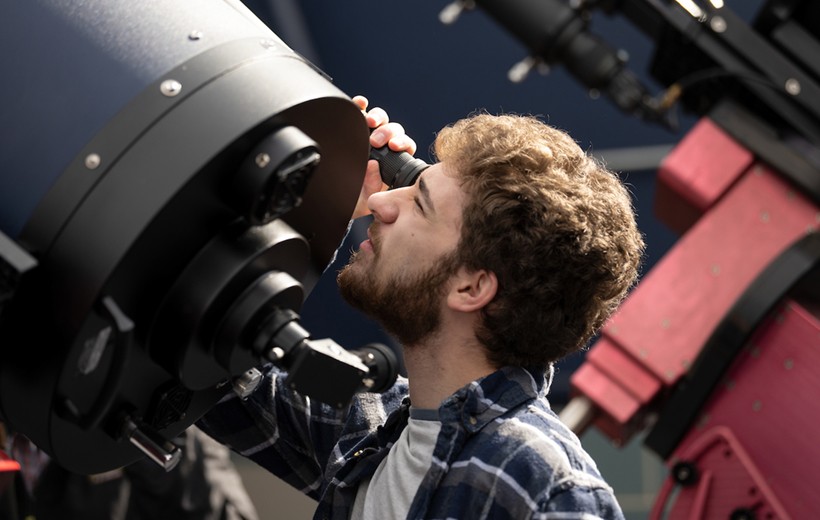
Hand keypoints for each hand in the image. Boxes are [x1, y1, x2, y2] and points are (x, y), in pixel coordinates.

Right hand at [351, 95, 416, 218]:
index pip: (405, 146)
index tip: (394, 147)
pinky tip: (360, 104)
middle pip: (393, 130)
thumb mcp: (365, 199)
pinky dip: (361, 105)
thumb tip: (374, 167)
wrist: (336, 197)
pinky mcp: (354, 127)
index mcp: (393, 163)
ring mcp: (369, 135)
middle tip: (377, 141)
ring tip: (369, 123)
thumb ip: (372, 186)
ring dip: (377, 118)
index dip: (402, 143)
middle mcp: (384, 146)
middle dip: (387, 132)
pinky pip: (361, 112)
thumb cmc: (355, 199)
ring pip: (380, 119)